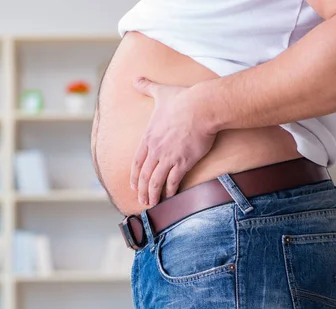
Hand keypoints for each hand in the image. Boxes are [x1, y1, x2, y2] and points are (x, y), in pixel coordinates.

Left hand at [130, 77, 216, 206]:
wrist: (202, 107)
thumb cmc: (183, 99)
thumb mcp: (160, 92)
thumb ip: (147, 86)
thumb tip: (136, 78)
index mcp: (149, 136)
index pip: (137, 161)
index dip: (134, 175)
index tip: (133, 185)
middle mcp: (155, 149)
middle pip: (144, 175)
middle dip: (141, 189)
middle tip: (142, 200)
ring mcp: (168, 157)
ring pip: (155, 181)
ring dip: (152, 194)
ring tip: (152, 204)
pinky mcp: (183, 162)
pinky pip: (173, 182)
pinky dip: (170, 192)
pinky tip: (169, 198)